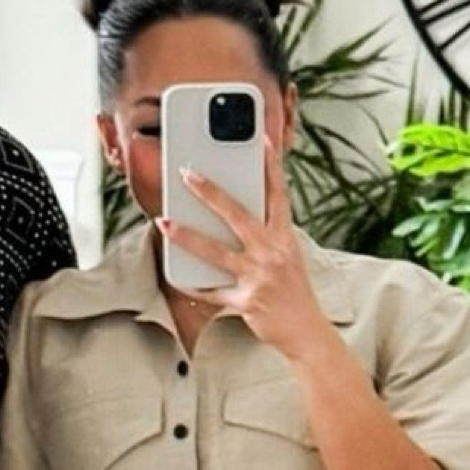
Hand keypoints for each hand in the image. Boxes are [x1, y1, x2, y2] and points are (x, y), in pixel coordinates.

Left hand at [158, 140, 335, 363]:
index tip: (260, 139)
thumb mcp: (288, 256)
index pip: (278, 193)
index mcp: (285, 237)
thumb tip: (237, 216)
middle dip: (210, 192)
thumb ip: (267, 235)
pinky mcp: (246, 302)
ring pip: (217, 252)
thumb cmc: (293, 291)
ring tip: (164, 222)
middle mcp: (273, 253)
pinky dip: (193, 285)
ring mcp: (259, 277)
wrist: (305, 331)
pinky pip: (212, 292)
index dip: (270, 164)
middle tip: (187, 173)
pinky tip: (175, 275)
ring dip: (187, 236)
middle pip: (238, 215)